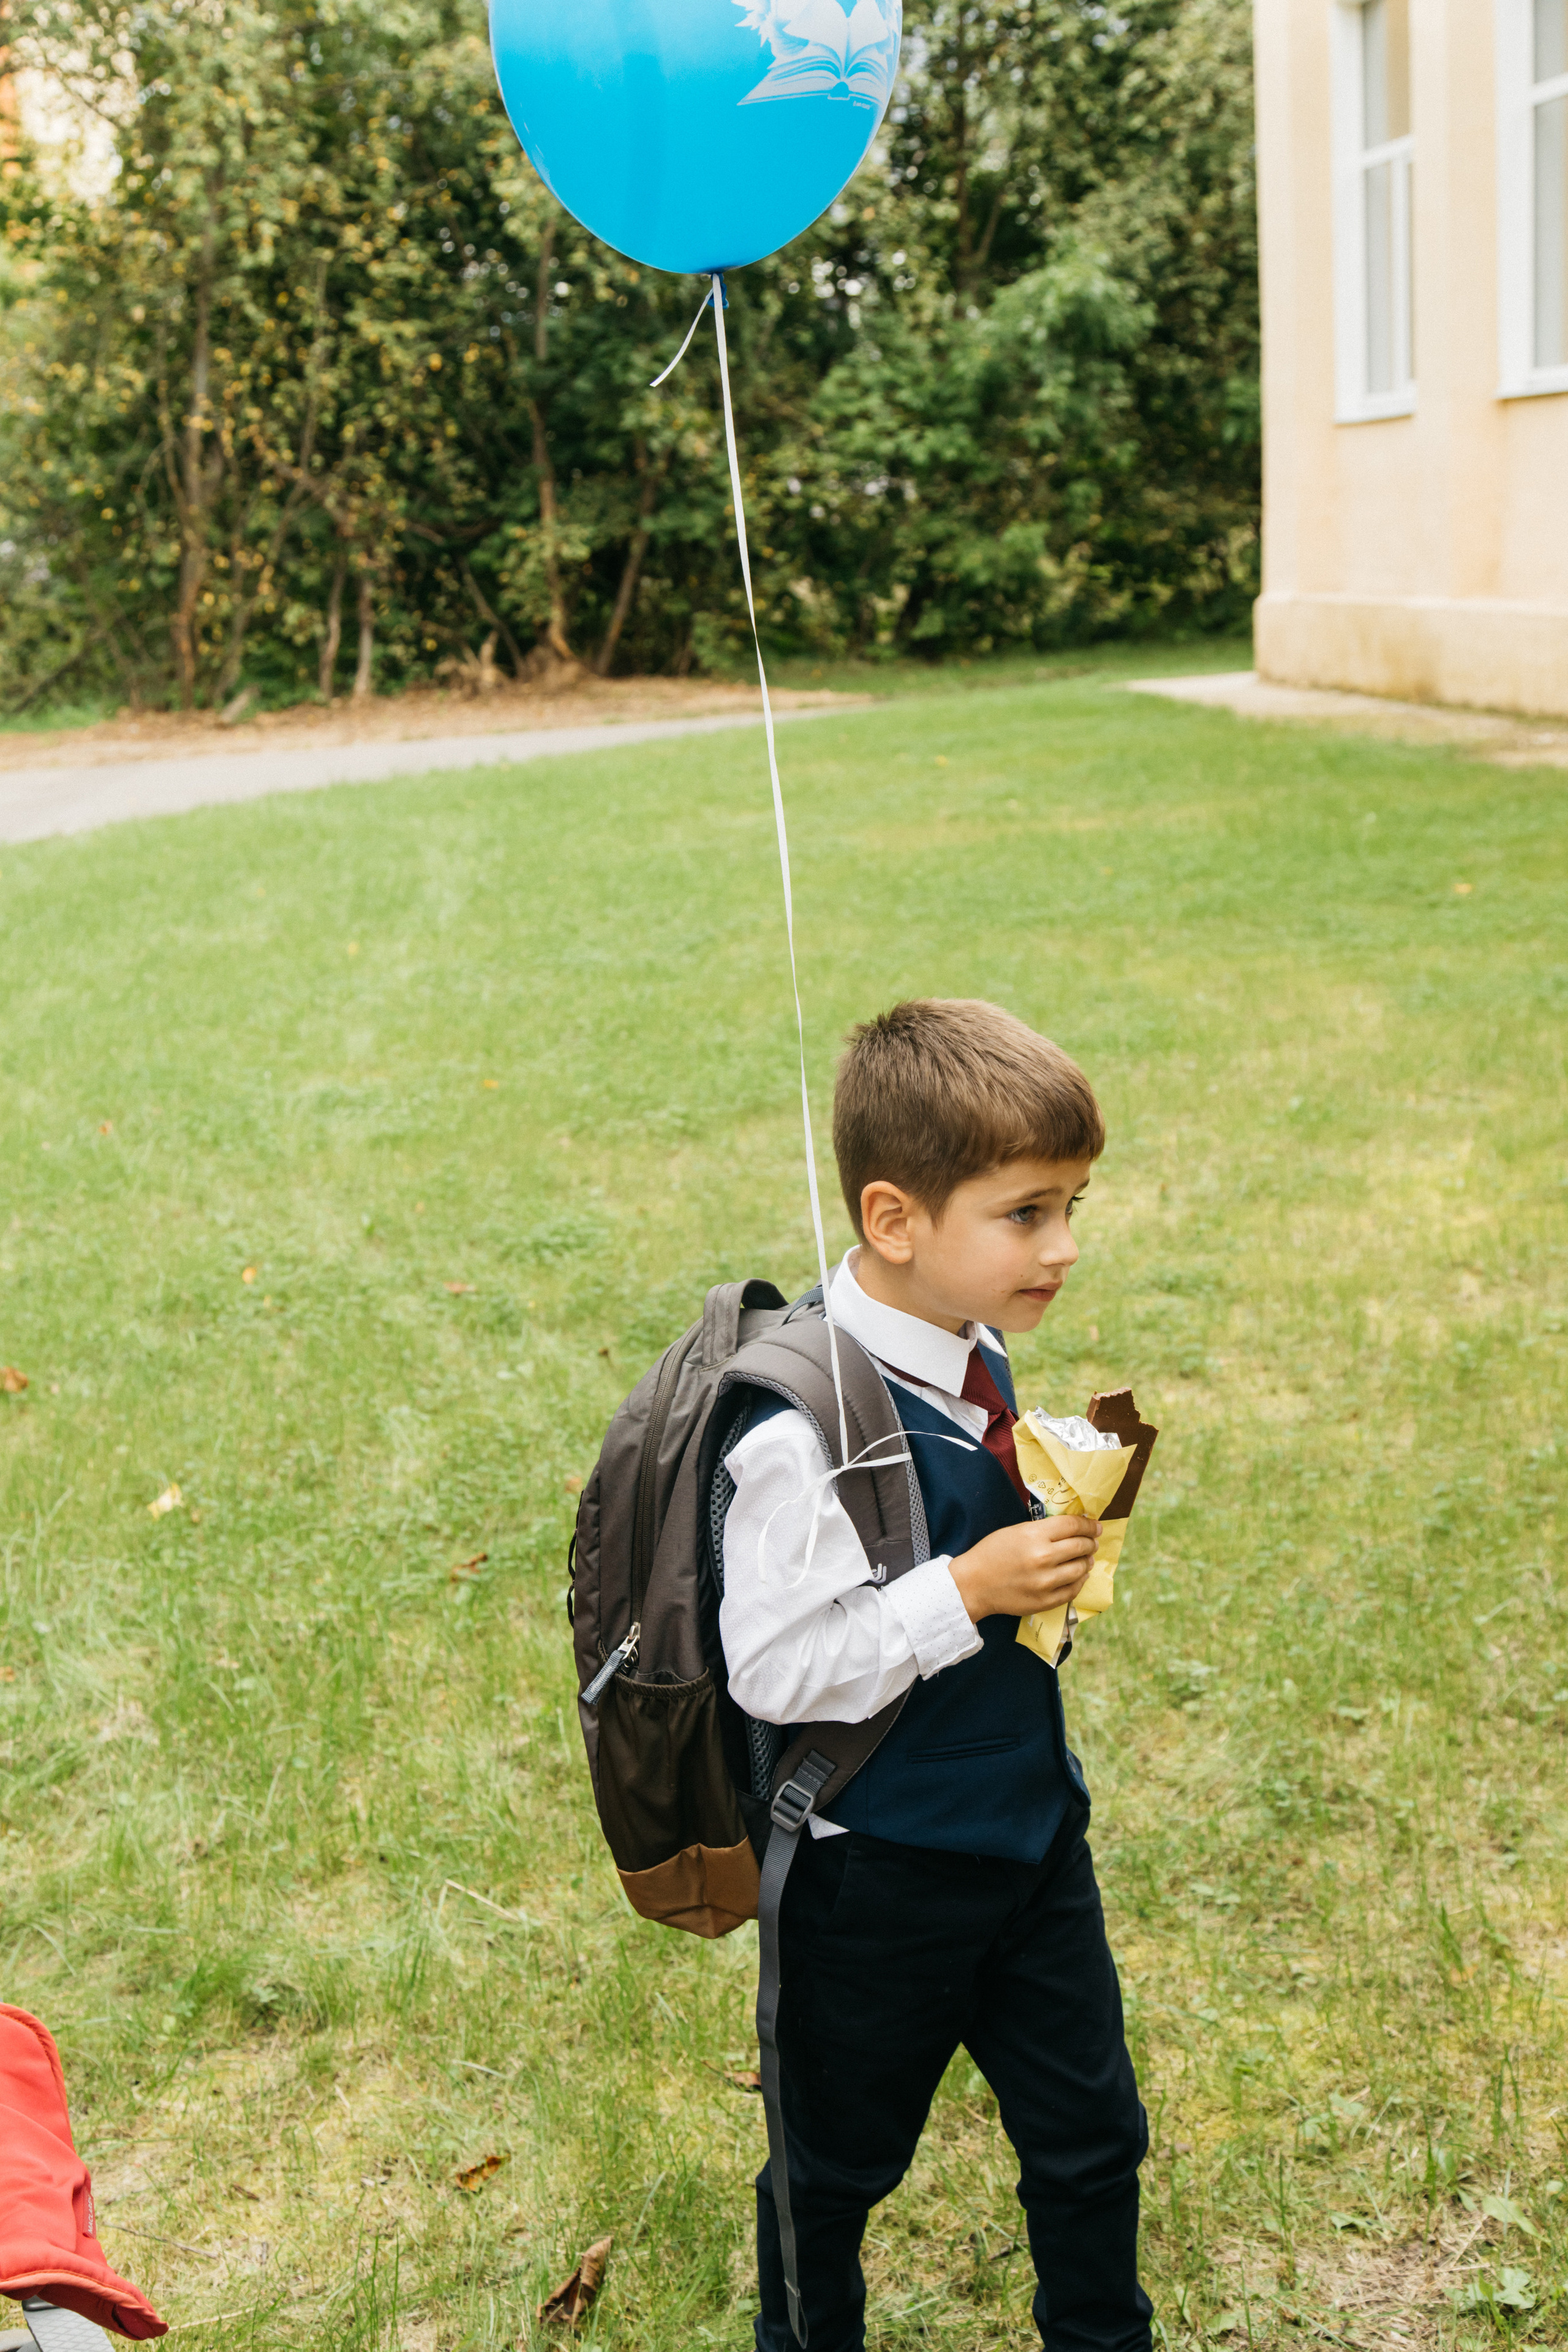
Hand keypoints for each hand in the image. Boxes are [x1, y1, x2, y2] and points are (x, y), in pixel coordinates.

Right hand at [948, 1516, 1099, 1625]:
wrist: (973, 1584)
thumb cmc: (991, 1552)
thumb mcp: (1015, 1530)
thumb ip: (1043, 1529)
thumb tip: (1072, 1529)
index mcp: (1034, 1535)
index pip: (1072, 1526)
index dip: (1088, 1525)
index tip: (1095, 1526)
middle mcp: (1043, 1558)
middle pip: (1080, 1546)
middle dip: (1090, 1542)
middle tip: (1092, 1541)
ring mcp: (1046, 1582)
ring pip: (1080, 1569)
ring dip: (1087, 1561)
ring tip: (1086, 1558)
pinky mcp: (1045, 1601)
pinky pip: (1073, 1590)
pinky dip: (1080, 1581)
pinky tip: (1079, 1575)